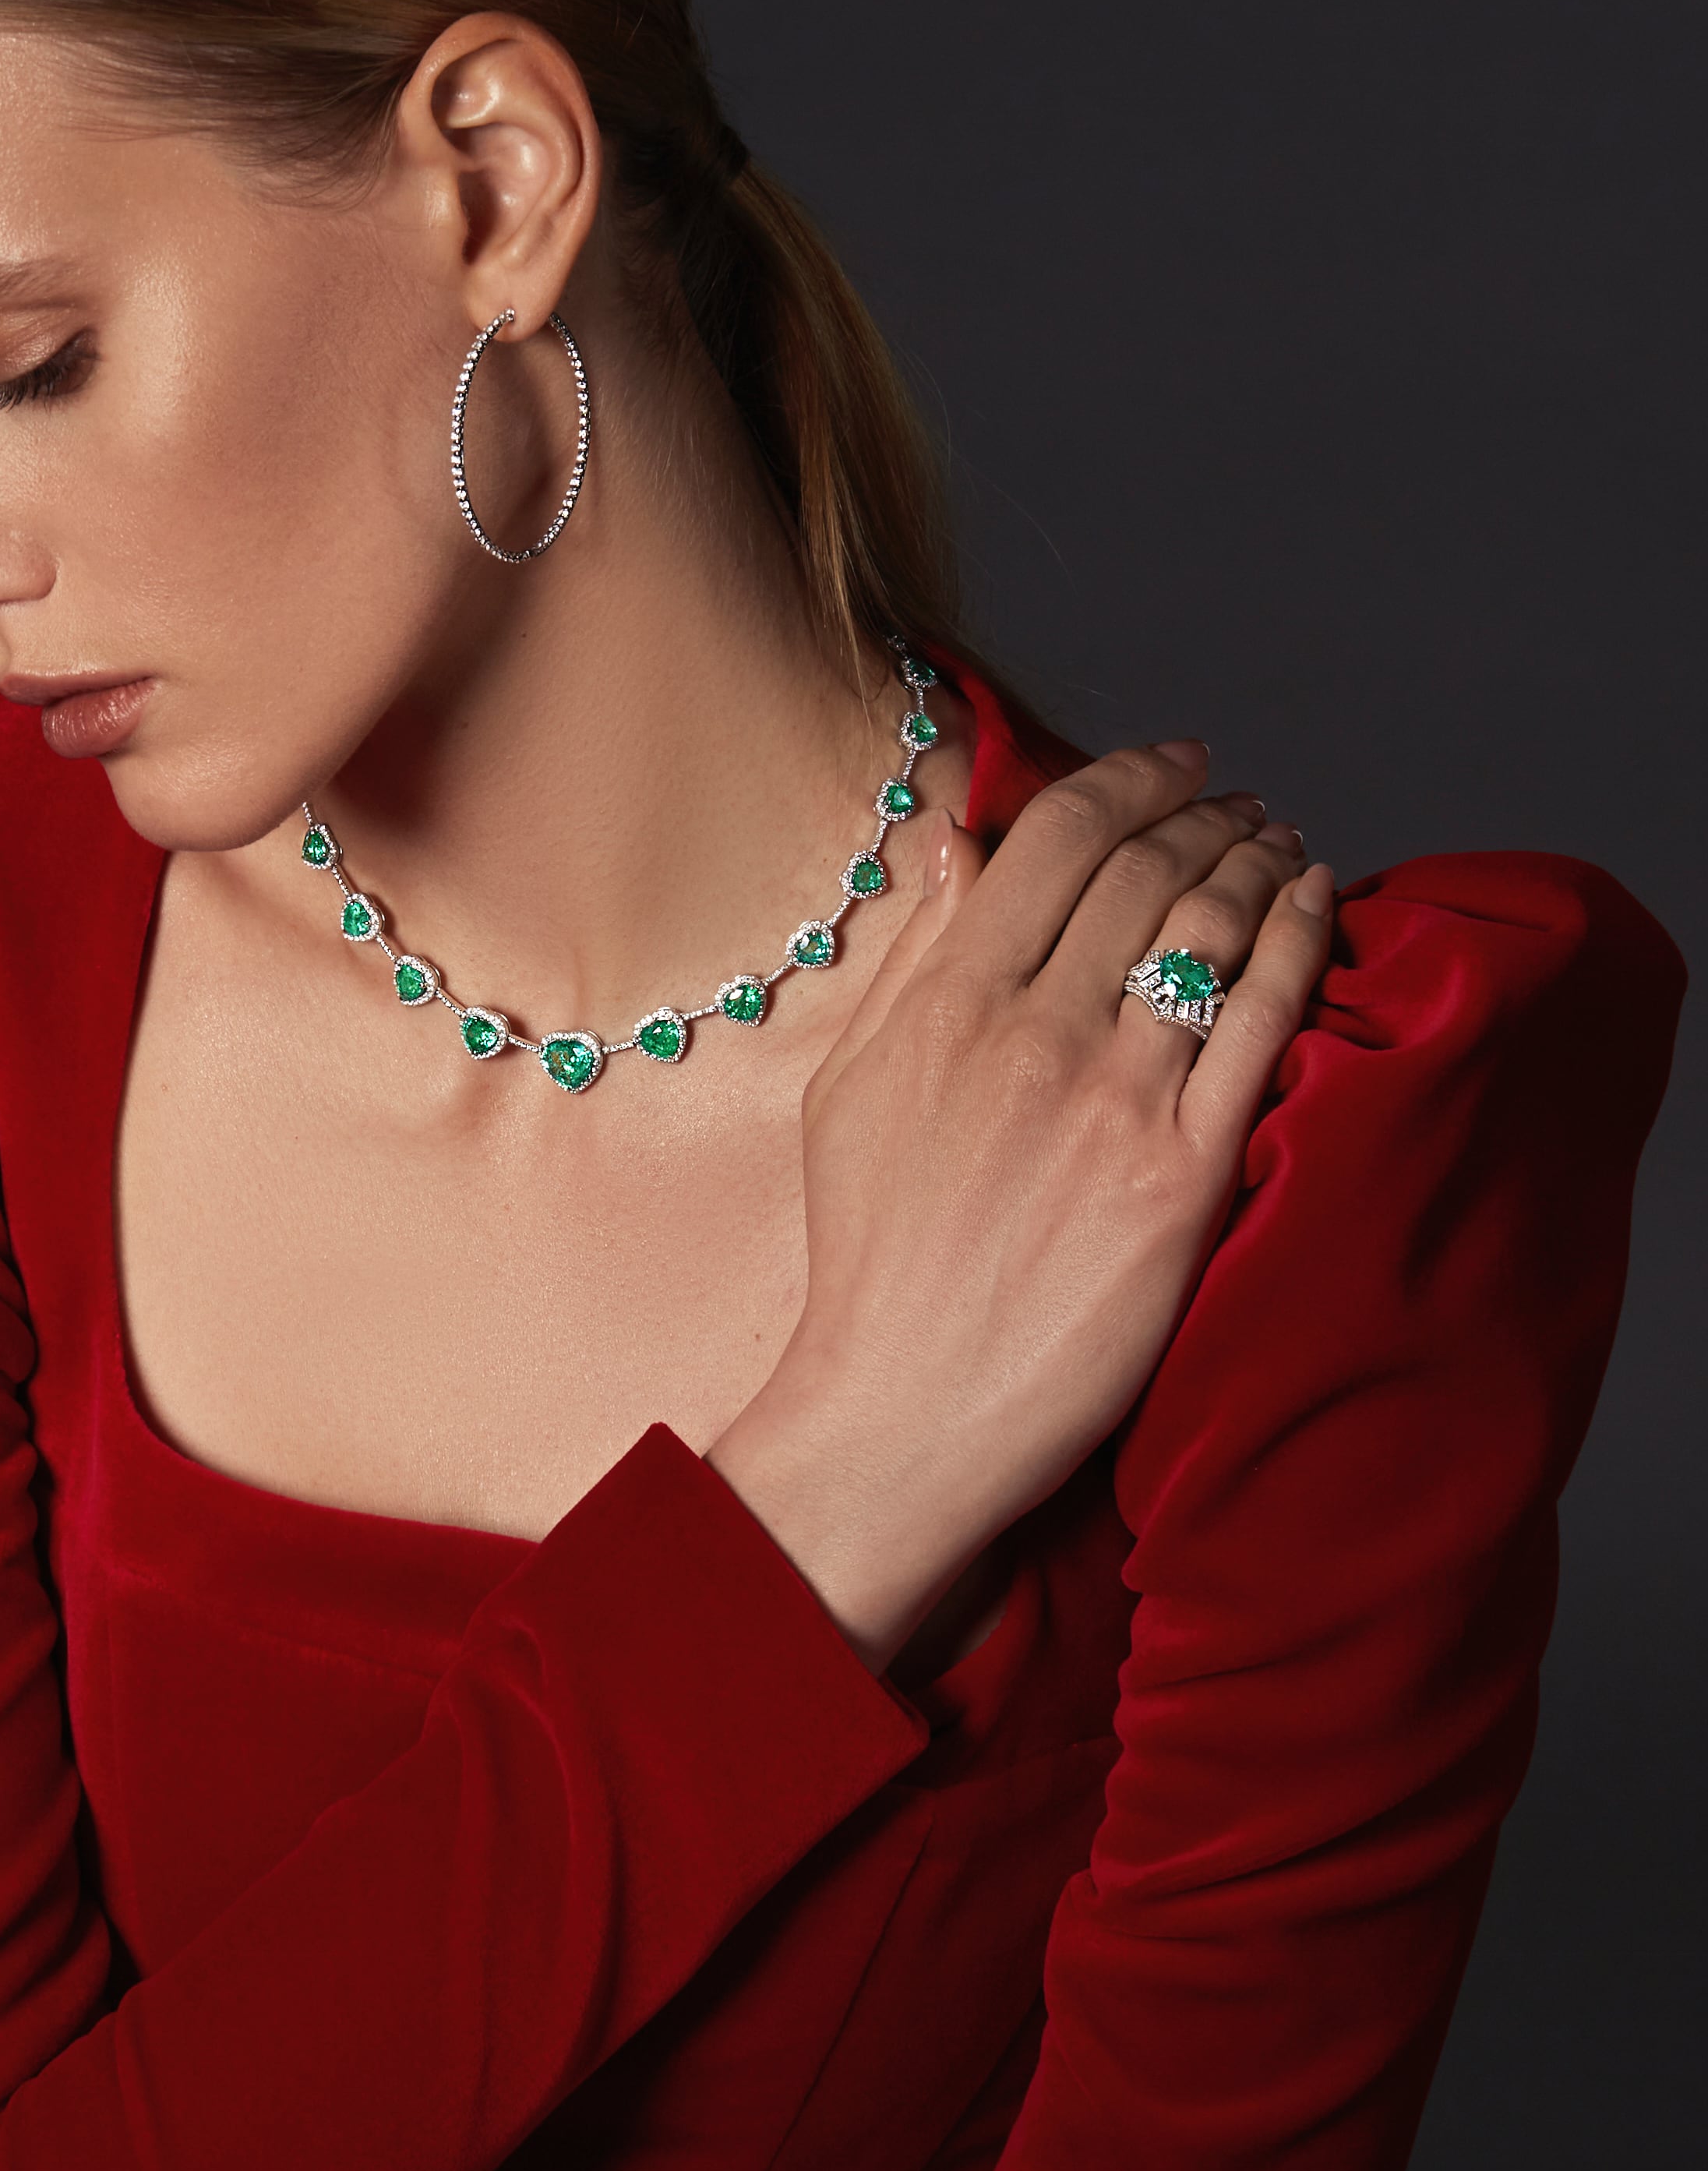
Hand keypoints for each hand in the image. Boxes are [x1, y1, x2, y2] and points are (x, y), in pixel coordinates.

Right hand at [708, 740, 1333, 1670]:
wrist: (908, 1408)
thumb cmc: (873, 1256)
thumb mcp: (854, 1087)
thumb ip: (915, 958)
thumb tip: (960, 843)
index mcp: (947, 1004)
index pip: (1060, 838)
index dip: (1132, 777)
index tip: (1175, 762)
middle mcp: (1034, 1035)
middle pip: (1148, 869)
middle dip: (1205, 810)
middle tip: (1236, 799)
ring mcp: (1114, 1104)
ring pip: (1211, 929)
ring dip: (1257, 860)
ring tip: (1279, 841)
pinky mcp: (1181, 1177)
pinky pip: (1261, 1025)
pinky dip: (1297, 942)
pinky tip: (1315, 902)